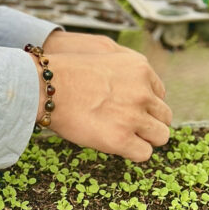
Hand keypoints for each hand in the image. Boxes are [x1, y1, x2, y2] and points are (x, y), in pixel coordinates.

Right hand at [31, 31, 170, 161]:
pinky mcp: (121, 139)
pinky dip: (133, 152)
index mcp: (140, 68)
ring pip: (160, 135)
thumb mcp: (104, 56)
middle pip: (164, 115)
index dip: (145, 104)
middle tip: (128, 124)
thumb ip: (126, 71)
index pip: (159, 93)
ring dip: (145, 138)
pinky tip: (117, 144)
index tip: (130, 108)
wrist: (44, 86)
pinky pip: (144, 153)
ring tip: (125, 136)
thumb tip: (137, 90)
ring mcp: (133, 116)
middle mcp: (143, 91)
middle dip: (149, 121)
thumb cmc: (66, 72)